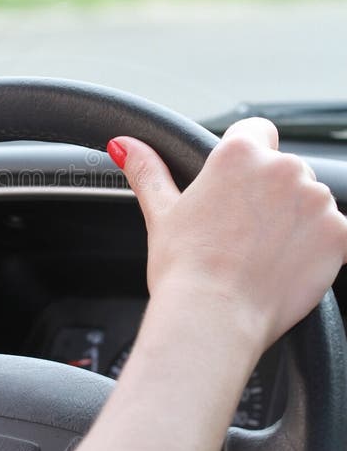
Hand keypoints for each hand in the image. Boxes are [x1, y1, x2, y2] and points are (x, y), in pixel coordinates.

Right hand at [108, 118, 346, 350]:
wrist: (213, 317)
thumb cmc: (185, 268)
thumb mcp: (161, 213)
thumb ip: (148, 171)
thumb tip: (124, 145)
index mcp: (240, 154)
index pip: (258, 132)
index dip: (247, 159)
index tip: (237, 189)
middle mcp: (283, 169)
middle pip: (285, 170)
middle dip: (271, 196)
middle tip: (242, 233)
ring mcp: (316, 202)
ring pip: (312, 201)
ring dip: (296, 221)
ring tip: (262, 254)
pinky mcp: (338, 235)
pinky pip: (334, 234)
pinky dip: (318, 249)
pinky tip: (285, 267)